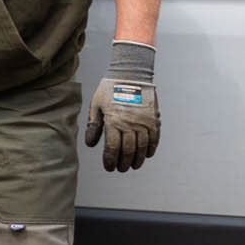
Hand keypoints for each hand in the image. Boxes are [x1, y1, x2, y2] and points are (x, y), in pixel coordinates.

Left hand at [84, 41, 159, 171]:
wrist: (131, 74)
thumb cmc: (109, 89)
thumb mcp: (96, 105)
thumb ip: (93, 125)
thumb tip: (90, 144)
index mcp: (113, 122)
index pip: (112, 148)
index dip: (110, 160)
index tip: (109, 167)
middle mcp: (130, 124)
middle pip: (128, 150)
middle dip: (123, 162)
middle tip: (121, 169)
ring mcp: (144, 122)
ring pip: (142, 147)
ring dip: (137, 159)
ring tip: (133, 166)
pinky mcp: (154, 119)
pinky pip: (154, 138)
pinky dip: (150, 149)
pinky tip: (146, 155)